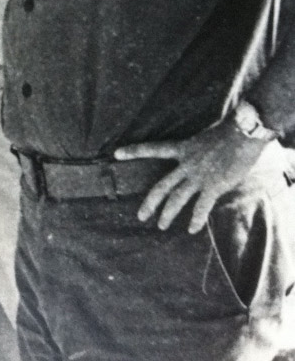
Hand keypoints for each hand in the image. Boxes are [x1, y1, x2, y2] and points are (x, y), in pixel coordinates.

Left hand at [115, 120, 276, 232]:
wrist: (243, 132)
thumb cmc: (229, 132)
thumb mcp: (204, 138)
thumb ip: (197, 150)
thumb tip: (199, 157)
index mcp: (182, 148)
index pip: (153, 148)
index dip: (134, 151)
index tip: (116, 154)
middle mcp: (186, 164)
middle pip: (161, 186)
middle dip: (150, 203)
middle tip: (141, 216)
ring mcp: (198, 176)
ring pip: (177, 199)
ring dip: (168, 214)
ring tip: (161, 226)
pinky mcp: (213, 186)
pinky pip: (201, 207)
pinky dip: (196, 219)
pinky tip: (192, 229)